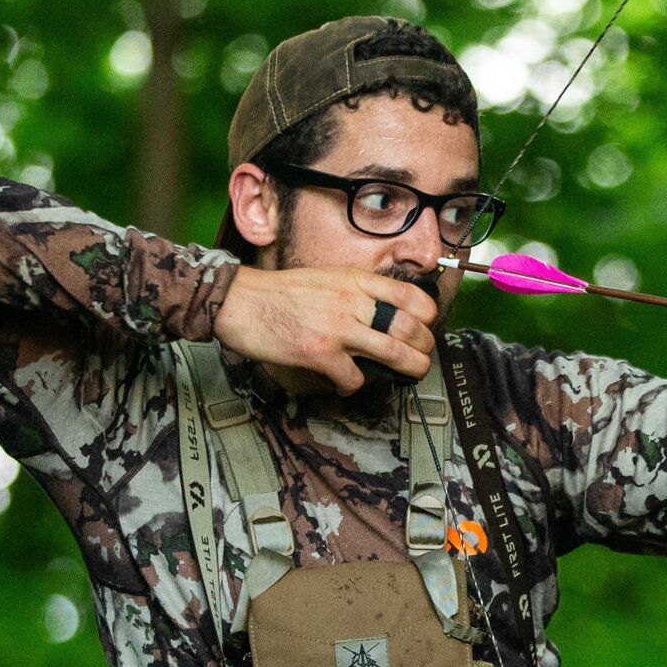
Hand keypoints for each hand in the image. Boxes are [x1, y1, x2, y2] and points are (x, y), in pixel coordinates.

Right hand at [212, 266, 437, 396]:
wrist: (240, 301)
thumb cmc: (280, 293)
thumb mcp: (327, 279)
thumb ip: (356, 292)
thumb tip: (384, 313)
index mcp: (355, 281)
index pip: (410, 295)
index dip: (426, 315)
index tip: (426, 326)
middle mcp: (352, 301)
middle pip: (409, 327)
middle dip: (424, 347)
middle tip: (422, 356)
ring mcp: (338, 328)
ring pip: (395, 353)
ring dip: (409, 368)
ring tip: (409, 373)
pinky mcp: (321, 353)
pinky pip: (355, 378)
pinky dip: (354, 387)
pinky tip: (346, 385)